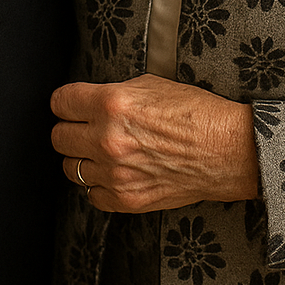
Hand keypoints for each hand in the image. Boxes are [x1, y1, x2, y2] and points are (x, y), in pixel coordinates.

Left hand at [50, 73, 258, 212]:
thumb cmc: (194, 113)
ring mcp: (115, 173)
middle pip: (59, 137)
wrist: (225, 149)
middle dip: (70, 129)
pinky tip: (112, 172)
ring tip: (100, 150)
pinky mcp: (126, 199)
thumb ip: (113, 93)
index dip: (65, 102)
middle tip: (83, 126)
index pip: (61, 102)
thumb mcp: (149, 85)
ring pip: (71, 168)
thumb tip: (91, 100)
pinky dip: (98, 185)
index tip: (70, 105)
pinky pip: (91, 195)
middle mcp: (108, 139)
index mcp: (112, 104)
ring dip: (82, 158)